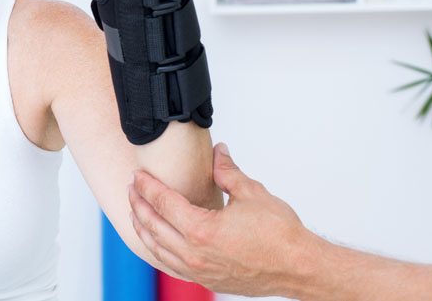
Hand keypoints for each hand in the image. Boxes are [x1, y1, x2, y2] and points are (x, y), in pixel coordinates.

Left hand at [128, 143, 318, 296]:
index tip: (138, 175)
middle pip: (153, 226)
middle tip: (131, 188)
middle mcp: (194, 254)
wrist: (300, 267)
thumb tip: (218, 151)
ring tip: (135, 213)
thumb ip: (227, 171)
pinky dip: (158, 251)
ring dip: (143, 229)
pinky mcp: (208, 280)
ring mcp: (199, 271)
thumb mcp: (251, 192)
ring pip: (158, 249)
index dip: (147, 186)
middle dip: (139, 205)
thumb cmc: (280, 234)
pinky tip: (156, 242)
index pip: (163, 203)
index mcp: (201, 230)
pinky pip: (172, 266)